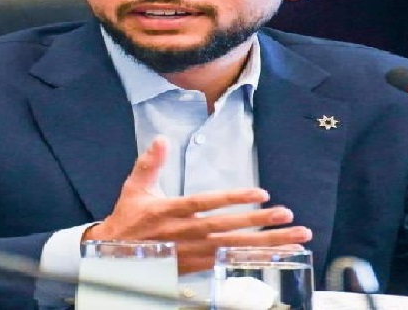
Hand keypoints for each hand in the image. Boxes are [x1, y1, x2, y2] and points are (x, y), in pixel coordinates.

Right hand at [82, 136, 312, 273]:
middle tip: (289, 217)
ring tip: (295, 239)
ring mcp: (190, 253)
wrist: (113, 255)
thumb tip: (161, 139)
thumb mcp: (134, 187)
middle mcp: (182, 234)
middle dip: (259, 223)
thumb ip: (150, 163)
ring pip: (232, 250)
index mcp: (168, 211)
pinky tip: (275, 257)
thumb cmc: (128, 218)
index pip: (206, 204)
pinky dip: (253, 261)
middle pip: (227, 229)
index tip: (262, 194)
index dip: (234, 200)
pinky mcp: (194, 268)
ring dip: (266, 245)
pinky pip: (228, 264)